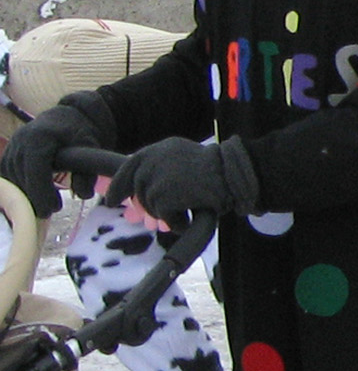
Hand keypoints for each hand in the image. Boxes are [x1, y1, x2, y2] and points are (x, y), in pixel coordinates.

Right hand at [0, 98, 106, 219]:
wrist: (66, 119)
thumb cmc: (79, 133)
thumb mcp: (90, 149)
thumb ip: (87, 171)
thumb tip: (84, 195)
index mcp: (39, 137)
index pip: (34, 169)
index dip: (41, 192)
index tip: (52, 209)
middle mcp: (19, 142)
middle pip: (21, 178)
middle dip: (35, 198)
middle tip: (52, 210)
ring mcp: (10, 149)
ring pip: (12, 181)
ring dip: (27, 195)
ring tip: (46, 204)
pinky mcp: (6, 157)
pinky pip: (8, 179)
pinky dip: (20, 189)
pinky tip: (35, 196)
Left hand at [104, 137, 234, 225]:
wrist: (233, 173)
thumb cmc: (218, 168)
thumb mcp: (184, 157)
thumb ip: (162, 167)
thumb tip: (142, 190)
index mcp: (158, 149)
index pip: (129, 167)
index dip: (119, 186)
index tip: (112, 200)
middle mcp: (152, 161)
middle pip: (138, 190)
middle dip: (147, 205)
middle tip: (162, 214)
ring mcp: (155, 178)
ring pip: (150, 206)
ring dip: (168, 213)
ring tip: (188, 209)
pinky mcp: (162, 196)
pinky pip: (165, 216)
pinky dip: (178, 222)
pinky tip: (191, 217)